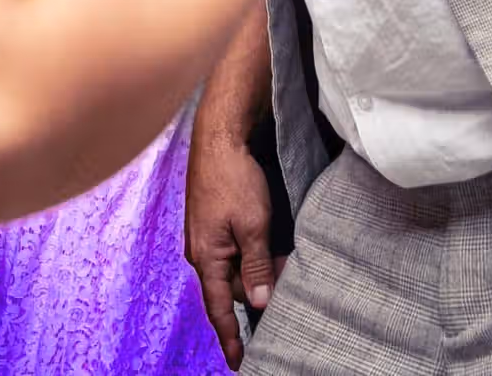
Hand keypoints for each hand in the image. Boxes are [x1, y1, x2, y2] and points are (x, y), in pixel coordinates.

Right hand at [185, 123, 277, 369]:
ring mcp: (205, 236)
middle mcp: (201, 251)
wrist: (218, 137)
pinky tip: (268, 248)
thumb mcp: (253, 225)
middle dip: (257, 291)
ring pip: (234, 268)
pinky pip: (232, 251)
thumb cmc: (233, 178)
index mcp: (206, 257)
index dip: (230, 336)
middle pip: (232, 288)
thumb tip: (258, 303)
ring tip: (283, 263)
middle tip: (290, 283)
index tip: (238, 361)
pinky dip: (251, 255)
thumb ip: (257, 266)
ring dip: (257, 270)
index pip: (218, 308)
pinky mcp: (212, 223)